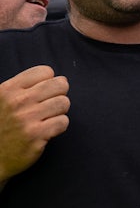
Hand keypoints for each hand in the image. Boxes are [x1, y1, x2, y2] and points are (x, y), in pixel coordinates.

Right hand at [0, 66, 69, 181]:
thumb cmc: (2, 126)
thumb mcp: (2, 100)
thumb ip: (22, 87)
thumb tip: (52, 77)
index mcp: (9, 89)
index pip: (45, 71)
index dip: (48, 82)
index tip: (42, 93)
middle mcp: (18, 101)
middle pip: (60, 84)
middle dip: (59, 94)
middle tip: (49, 106)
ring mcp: (27, 118)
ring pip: (64, 102)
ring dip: (59, 111)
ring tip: (47, 118)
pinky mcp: (36, 135)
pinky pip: (63, 122)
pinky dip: (59, 126)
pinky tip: (47, 131)